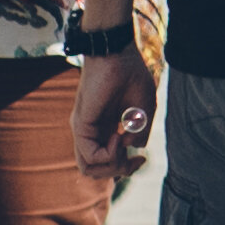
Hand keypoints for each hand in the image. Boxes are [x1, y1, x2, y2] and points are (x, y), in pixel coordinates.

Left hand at [76, 49, 155, 182]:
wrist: (117, 53)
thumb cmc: (131, 75)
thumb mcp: (144, 109)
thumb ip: (141, 132)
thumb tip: (133, 147)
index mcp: (105, 129)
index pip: (105, 162)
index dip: (125, 168)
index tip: (142, 158)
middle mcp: (91, 132)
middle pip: (95, 170)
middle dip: (119, 171)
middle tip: (135, 158)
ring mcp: (84, 130)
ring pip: (88, 168)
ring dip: (112, 165)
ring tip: (124, 145)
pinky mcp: (81, 125)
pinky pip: (90, 155)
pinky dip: (109, 153)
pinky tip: (119, 135)